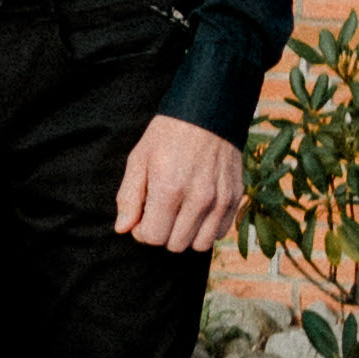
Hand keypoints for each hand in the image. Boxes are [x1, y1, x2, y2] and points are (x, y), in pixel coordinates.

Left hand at [113, 114, 247, 250]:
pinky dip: (207, 228)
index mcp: (169, 189)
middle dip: (163, 232)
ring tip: (179, 212)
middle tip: (160, 211)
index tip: (142, 216)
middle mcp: (198, 199)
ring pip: (200, 245)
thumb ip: (129, 197)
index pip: (152, 237)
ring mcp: (220, 200)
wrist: (207, 113)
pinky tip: (198, 209)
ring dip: (186, 234)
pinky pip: (219, 233)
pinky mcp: (235, 198)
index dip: (142, 231)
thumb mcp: (139, 159)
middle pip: (175, 244)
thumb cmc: (167, 135)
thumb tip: (123, 229)